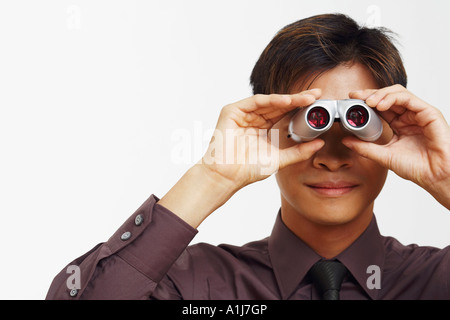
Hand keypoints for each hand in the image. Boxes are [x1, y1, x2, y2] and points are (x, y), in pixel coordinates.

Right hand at [200, 89, 324, 191]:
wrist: (227, 176)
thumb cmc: (248, 169)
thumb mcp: (279, 159)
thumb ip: (299, 151)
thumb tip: (320, 143)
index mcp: (265, 128)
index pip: (285, 114)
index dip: (301, 108)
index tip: (318, 105)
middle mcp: (255, 119)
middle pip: (279, 105)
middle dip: (298, 99)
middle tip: (316, 95)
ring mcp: (243, 114)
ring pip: (269, 102)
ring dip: (288, 99)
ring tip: (306, 98)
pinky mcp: (232, 111)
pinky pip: (254, 102)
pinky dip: (270, 100)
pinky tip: (286, 101)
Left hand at [344, 85, 449, 208]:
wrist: (435, 176)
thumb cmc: (416, 167)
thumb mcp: (383, 155)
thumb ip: (365, 147)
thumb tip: (345, 140)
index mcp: (399, 124)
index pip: (380, 106)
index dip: (366, 100)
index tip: (351, 99)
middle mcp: (408, 116)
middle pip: (387, 96)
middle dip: (370, 93)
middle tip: (355, 96)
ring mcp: (419, 113)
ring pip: (398, 93)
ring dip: (380, 94)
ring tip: (368, 102)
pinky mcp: (429, 112)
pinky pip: (409, 98)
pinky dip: (393, 98)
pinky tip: (380, 105)